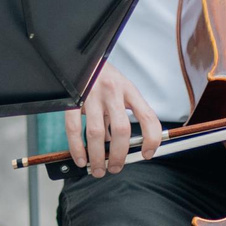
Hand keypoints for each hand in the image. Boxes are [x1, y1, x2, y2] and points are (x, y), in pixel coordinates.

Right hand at [65, 64, 163, 178]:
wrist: (78, 56)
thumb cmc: (101, 77)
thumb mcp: (118, 90)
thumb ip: (119, 114)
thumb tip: (115, 146)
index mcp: (129, 89)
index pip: (148, 117)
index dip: (152, 139)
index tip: (147, 154)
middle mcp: (113, 91)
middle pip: (122, 130)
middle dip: (119, 155)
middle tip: (116, 168)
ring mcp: (92, 95)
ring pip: (98, 133)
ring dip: (98, 156)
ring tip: (98, 169)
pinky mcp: (73, 99)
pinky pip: (74, 128)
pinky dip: (77, 148)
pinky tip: (80, 158)